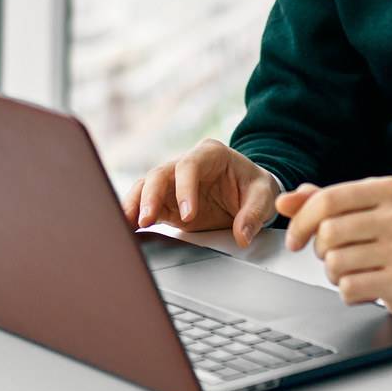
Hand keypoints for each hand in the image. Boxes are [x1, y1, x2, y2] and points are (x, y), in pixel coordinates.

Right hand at [121, 138, 278, 247]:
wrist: (249, 190)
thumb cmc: (254, 186)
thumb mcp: (263, 195)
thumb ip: (254, 214)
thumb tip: (242, 235)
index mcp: (210, 154)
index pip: (190, 166)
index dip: (184, 188)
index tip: (187, 215)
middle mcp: (187, 165)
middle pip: (160, 173)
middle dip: (150, 196)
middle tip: (147, 219)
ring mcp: (174, 183)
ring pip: (146, 186)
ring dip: (136, 204)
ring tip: (128, 223)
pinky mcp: (167, 201)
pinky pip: (146, 204)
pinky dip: (135, 214)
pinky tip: (128, 227)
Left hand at [277, 175, 391, 320]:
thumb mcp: (366, 211)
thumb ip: (324, 202)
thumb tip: (283, 202)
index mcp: (388, 190)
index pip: (328, 199)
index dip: (301, 221)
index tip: (294, 239)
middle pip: (328, 232)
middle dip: (320, 250)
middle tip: (333, 256)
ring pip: (336, 263)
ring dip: (334, 273)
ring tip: (354, 272)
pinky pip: (350, 288)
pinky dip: (348, 292)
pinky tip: (366, 287)